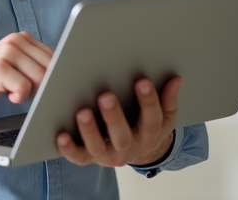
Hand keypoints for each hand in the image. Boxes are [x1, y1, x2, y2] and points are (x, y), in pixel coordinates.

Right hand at [0, 32, 53, 121]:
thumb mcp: (11, 66)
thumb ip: (32, 65)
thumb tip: (63, 76)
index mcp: (21, 39)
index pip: (55, 57)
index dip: (56, 76)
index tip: (51, 88)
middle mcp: (15, 41)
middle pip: (51, 67)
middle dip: (45, 86)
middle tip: (27, 93)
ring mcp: (6, 54)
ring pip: (41, 78)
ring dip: (32, 93)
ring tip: (15, 93)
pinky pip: (24, 88)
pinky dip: (19, 98)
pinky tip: (8, 97)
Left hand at [56, 76, 180, 167]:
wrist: (137, 150)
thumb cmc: (146, 124)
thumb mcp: (163, 115)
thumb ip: (168, 99)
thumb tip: (176, 79)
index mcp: (148, 134)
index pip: (152, 120)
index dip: (149, 101)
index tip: (142, 81)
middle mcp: (128, 148)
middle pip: (123, 137)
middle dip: (114, 117)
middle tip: (106, 96)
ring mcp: (108, 155)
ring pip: (99, 148)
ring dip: (90, 131)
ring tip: (82, 112)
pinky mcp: (89, 158)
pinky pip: (79, 157)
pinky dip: (69, 148)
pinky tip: (61, 135)